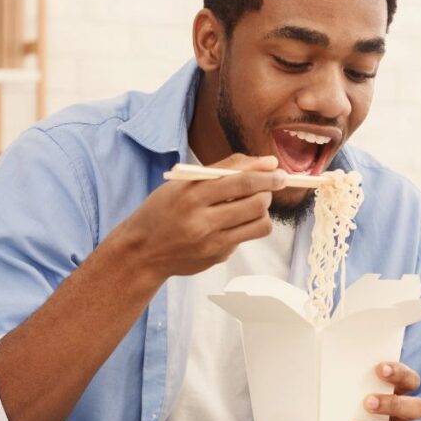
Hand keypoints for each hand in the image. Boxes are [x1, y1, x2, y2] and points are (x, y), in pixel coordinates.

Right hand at [117, 153, 285, 286]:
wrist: (141, 251)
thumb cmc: (163, 210)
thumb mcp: (183, 183)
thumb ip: (224, 169)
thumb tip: (267, 163)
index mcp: (192, 195)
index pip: (241, 182)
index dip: (266, 175)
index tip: (279, 171)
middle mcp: (202, 221)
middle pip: (256, 203)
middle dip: (267, 191)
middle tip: (265, 186)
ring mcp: (212, 243)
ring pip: (260, 224)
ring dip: (262, 211)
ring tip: (250, 204)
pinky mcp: (217, 257)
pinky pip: (246, 238)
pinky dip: (245, 226)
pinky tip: (229, 223)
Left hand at [328, 362, 420, 420]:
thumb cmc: (370, 415)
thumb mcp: (368, 397)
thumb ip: (358, 385)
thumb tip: (327, 373)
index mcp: (400, 396)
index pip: (410, 380)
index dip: (400, 373)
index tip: (380, 368)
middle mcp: (402, 418)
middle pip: (416, 407)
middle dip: (393, 403)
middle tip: (369, 401)